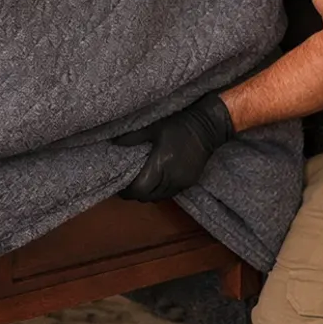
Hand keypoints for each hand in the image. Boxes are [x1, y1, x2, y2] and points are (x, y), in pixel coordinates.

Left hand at [111, 93, 234, 200]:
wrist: (207, 127)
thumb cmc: (178, 125)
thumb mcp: (153, 127)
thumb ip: (133, 137)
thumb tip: (114, 143)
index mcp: (160, 165)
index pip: (140, 189)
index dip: (127, 191)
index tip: (119, 186)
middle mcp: (171, 178)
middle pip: (148, 197)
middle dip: (135, 194)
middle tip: (127, 186)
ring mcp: (181, 183)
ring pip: (159, 198)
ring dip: (148, 194)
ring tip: (140, 184)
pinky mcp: (189, 183)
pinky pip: (169, 194)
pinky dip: (160, 192)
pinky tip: (156, 182)